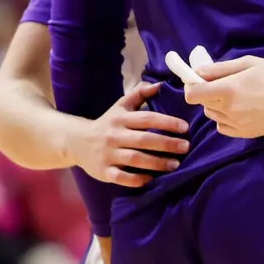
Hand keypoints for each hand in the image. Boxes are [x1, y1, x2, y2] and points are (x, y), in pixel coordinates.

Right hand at [71, 82, 189, 187]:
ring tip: (175, 164)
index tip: (185, 127)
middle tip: (186, 147)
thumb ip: (139, 94)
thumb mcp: (121, 106)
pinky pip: (121, 177)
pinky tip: (151, 179)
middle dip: (167, 144)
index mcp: (121, 119)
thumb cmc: (108, 123)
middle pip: (144, 140)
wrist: (77, 142)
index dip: (167, 122)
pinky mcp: (103, 171)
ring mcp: (108, 154)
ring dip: (157, 162)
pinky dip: (136, 179)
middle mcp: (114, 135)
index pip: (147, 118)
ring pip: (135, 159)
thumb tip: (160, 84)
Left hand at [183, 56, 263, 137]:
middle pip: (203, 104)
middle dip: (208, 94)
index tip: (199, 81)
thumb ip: (221, 68)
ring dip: (217, 106)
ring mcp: (237, 123)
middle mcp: (229, 108)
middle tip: (224, 86)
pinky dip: (226, 120)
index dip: (192, 87)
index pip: (193, 94)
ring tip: (237, 98)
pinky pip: (223, 128)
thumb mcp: (250, 63)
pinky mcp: (246, 134)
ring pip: (213, 116)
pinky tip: (240, 111)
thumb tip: (198, 72)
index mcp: (229, 89)